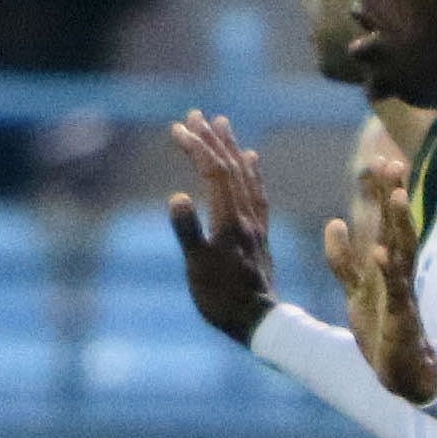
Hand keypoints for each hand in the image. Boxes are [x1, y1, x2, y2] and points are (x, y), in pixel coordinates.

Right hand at [166, 112, 277, 346]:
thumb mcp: (197, 267)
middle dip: (213, 140)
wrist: (259, 322)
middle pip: (231, 169)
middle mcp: (247, 219)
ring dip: (232, 149)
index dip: (197, 148)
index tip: (178, 128)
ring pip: (246, 178)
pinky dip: (252, 173)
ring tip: (222, 125)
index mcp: (230, 222)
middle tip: (196, 114)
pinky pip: (258, 195)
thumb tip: (176, 196)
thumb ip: (187, 231)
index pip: (215, 174)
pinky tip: (251, 160)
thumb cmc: (222, 298)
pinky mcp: (260, 235)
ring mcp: (256, 226)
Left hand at [323, 153, 436, 404]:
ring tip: (396, 196)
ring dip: (399, 224)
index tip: (379, 160)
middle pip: (396, 227)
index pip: (384, 221)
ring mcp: (401, 292)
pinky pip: (394, 289)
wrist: (400, 371)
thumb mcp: (355, 288)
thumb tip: (334, 222)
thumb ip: (343, 258)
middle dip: (393, 196)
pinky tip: (379, 252)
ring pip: (402, 251)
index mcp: (385, 264)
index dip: (381, 193)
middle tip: (391, 162)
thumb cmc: (382, 330)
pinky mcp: (400, 315)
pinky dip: (386, 270)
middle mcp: (396, 273)